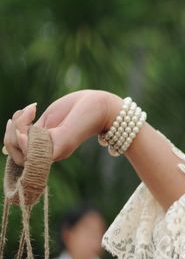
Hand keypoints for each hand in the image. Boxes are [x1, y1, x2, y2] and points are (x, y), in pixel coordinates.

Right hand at [5, 91, 120, 164]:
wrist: (102, 105)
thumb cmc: (78, 108)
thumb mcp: (48, 119)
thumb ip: (30, 130)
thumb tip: (10, 141)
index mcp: (44, 145)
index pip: (16, 149)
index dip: (11, 133)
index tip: (21, 113)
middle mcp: (48, 153)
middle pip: (14, 152)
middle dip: (11, 131)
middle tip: (26, 111)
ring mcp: (54, 152)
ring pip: (19, 153)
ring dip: (16, 131)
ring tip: (30, 112)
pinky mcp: (60, 148)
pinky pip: (31, 153)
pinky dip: (23, 139)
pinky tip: (29, 123)